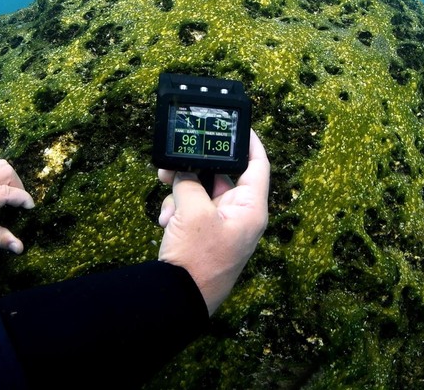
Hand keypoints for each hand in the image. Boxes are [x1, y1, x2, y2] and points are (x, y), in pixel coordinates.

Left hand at [0, 159, 33, 253]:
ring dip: (11, 179)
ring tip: (10, 197)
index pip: (4, 191)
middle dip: (19, 186)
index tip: (30, 208)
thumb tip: (19, 246)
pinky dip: (1, 176)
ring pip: (1, 164)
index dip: (22, 198)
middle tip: (18, 205)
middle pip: (6, 171)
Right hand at [157, 129, 269, 314]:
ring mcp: (223, 227)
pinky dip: (178, 211)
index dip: (250, 142)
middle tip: (176, 160)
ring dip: (182, 193)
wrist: (178, 299)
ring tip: (168, 207)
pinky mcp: (206, 236)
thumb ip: (189, 182)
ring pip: (203, 193)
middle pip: (223, 177)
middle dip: (196, 170)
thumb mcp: (191, 211)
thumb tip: (183, 171)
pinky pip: (193, 211)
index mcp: (251, 208)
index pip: (258, 165)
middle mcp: (241, 216)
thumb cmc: (197, 259)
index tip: (239, 124)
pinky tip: (165, 222)